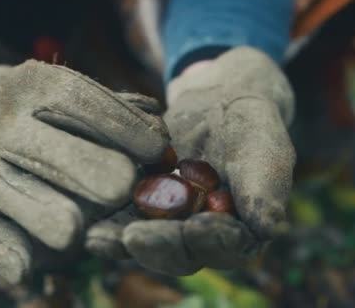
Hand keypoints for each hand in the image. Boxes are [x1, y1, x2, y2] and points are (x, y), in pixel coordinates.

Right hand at [0, 60, 168, 282]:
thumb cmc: (54, 110)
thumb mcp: (81, 94)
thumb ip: (124, 112)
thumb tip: (162, 140)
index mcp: (37, 87)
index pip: (76, 99)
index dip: (118, 123)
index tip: (158, 148)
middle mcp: (7, 123)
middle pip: (42, 146)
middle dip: (81, 165)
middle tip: (121, 188)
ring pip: (11, 190)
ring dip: (40, 211)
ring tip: (73, 231)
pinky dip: (4, 250)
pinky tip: (26, 270)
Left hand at [85, 47, 295, 274]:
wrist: (217, 100)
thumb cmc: (249, 121)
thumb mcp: (264, 144)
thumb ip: (265, 184)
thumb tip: (267, 228)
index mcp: (241, 230)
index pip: (229, 247)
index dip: (213, 241)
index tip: (198, 229)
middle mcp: (203, 236)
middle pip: (181, 254)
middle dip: (159, 247)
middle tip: (136, 237)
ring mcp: (170, 224)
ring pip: (147, 242)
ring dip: (122, 243)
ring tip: (99, 239)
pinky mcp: (142, 206)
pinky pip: (123, 218)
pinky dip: (106, 222)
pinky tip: (87, 222)